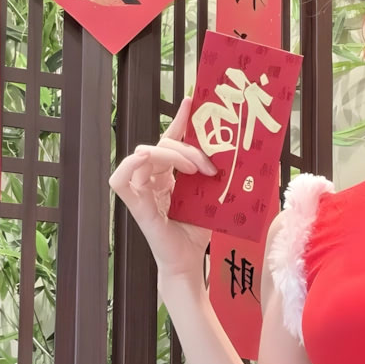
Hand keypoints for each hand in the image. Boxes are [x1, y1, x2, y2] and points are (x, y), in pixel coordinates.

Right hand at [109, 95, 216, 281]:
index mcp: (168, 175)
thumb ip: (216, 177)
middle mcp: (152, 179)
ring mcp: (142, 190)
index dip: (180, 120)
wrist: (190, 262)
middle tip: (208, 164)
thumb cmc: (198, 233)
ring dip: (170, 155)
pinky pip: (120, 179)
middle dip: (186, 147)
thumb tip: (243, 157)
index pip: (171, 140)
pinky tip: (146, 158)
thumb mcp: (211, 197)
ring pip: (145, 154)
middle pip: (161, 145)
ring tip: (193, 169)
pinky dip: (131, 165)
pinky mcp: (135, 205)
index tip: (193, 101)